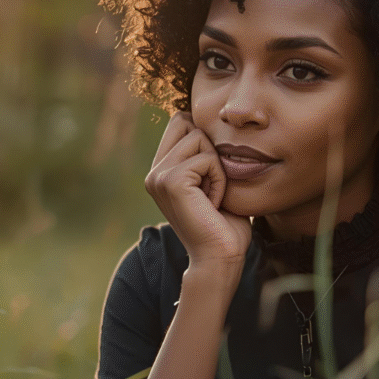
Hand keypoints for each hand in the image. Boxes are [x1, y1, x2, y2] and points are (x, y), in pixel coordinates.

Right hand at [144, 111, 251, 267]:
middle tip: (212, 186)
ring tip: (212, 196)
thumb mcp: (213, 181)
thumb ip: (207, 153)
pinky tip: (213, 202)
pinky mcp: (170, 181)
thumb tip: (215, 120)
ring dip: (217, 167)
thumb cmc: (225, 224)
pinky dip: (218, 179)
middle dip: (210, 149)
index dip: (206, 141)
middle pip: (187, 122)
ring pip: (199, 138)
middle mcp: (154, 172)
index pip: (181, 121)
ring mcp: (158, 176)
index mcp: (160, 171)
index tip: (211, 178)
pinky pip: (207, 158)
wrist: (220, 258)